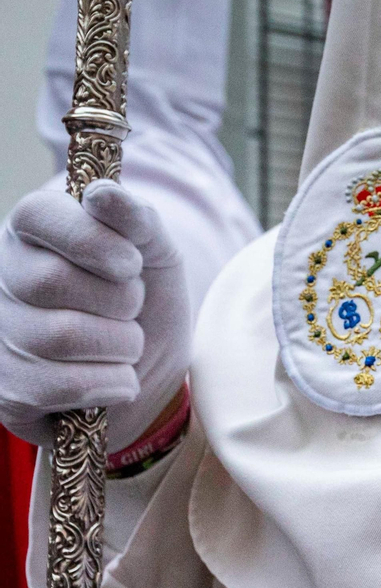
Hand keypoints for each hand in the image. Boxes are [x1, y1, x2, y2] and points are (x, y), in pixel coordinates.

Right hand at [0, 179, 190, 448]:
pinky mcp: (11, 392)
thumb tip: (101, 194)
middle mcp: (3, 281)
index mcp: (32, 234)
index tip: (132, 262)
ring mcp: (1, 338)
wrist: (155, 376)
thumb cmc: (150, 305)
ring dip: (122, 346)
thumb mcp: (158, 255)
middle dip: (118, 300)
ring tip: (127, 345)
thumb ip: (137, 219)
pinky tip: (117, 379)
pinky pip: (60, 386)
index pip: (37, 214)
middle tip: (133, 309)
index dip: (92, 239)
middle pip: (51, 281)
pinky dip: (111, 384)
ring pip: (61, 336)